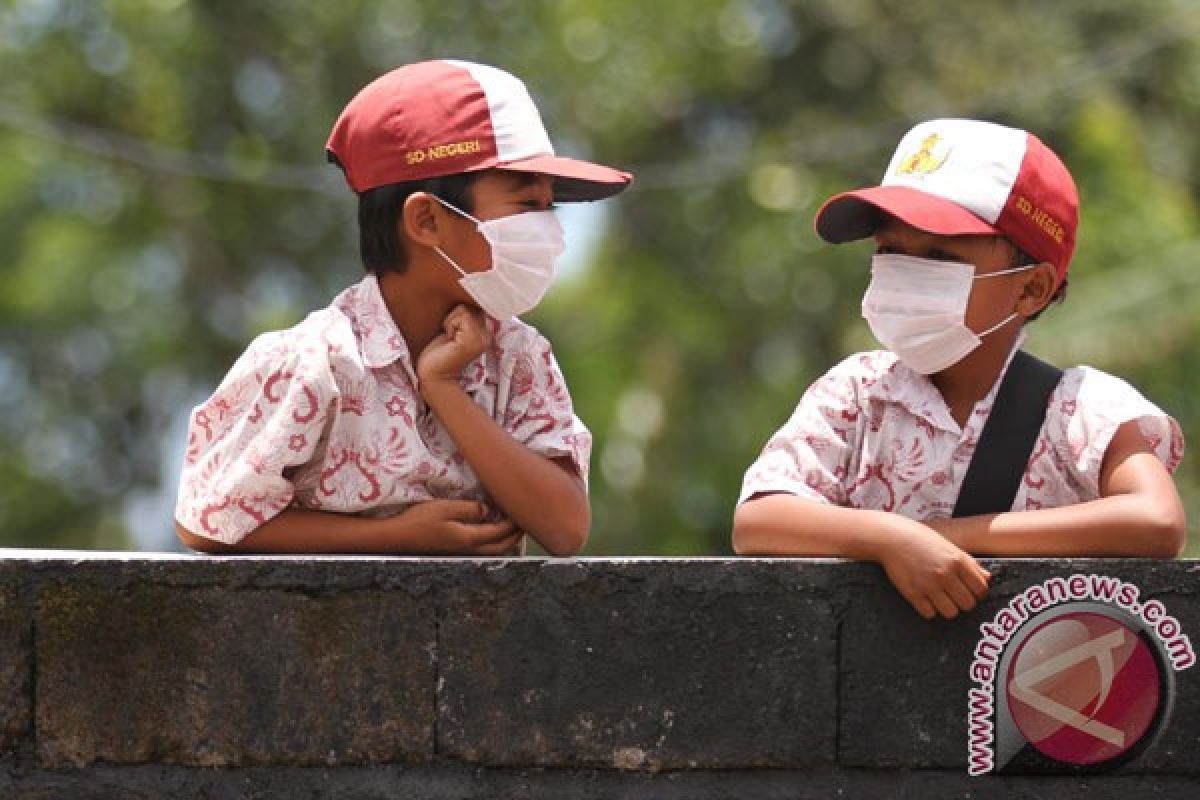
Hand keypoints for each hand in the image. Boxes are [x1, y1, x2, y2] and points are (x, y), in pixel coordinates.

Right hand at [393, 499, 522, 555]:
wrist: (396, 536)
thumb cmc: (418, 520)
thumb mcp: (445, 508)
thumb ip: (470, 509)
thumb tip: (489, 510)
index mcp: (468, 538)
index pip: (499, 532)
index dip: (513, 523)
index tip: (522, 511)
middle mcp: (467, 549)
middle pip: (500, 547)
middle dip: (515, 536)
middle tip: (525, 522)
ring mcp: (460, 551)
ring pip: (491, 550)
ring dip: (505, 541)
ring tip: (513, 528)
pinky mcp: (453, 550)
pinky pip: (481, 549)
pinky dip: (492, 542)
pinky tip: (490, 532)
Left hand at [417, 305, 489, 394]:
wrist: (433, 375)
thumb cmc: (438, 353)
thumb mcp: (454, 330)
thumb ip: (464, 318)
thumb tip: (463, 297)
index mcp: (483, 333)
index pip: (476, 306)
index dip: (460, 313)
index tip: (453, 331)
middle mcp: (487, 335)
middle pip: (470, 305)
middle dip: (454, 317)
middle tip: (450, 336)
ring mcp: (482, 338)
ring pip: (465, 309)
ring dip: (451, 321)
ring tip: (450, 338)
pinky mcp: (473, 340)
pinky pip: (462, 316)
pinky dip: (450, 324)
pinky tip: (449, 339)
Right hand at [878, 518, 990, 619]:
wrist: (892, 538)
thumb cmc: (922, 539)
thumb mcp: (950, 546)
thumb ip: (970, 563)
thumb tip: (987, 579)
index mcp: (958, 561)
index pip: (981, 590)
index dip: (978, 594)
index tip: (970, 592)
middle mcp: (946, 574)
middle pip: (968, 604)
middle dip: (963, 603)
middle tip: (954, 596)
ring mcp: (929, 585)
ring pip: (951, 613)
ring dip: (948, 609)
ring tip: (941, 600)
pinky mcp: (913, 594)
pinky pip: (930, 614)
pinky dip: (929, 610)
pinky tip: (926, 599)